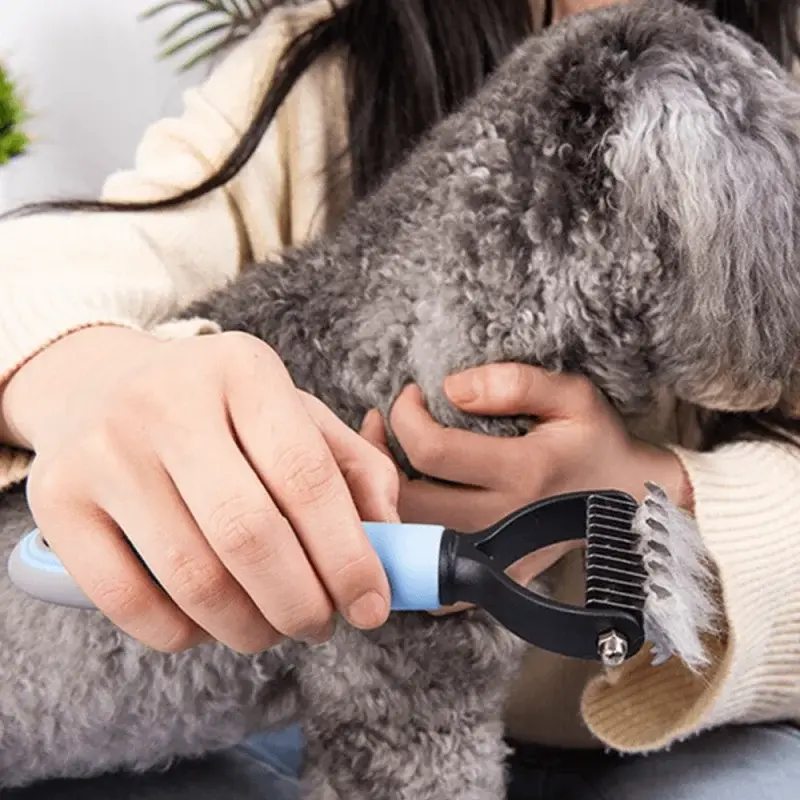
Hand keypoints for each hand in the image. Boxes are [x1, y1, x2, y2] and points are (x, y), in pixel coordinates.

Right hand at [2, 327, 396, 652]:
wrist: (98, 384)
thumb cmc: (216, 409)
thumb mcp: (291, 412)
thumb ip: (354, 467)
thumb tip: (389, 539)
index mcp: (242, 371)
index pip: (307, 477)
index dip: (349, 556)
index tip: (372, 607)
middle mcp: (167, 403)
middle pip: (249, 534)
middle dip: (301, 603)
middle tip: (321, 625)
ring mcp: (106, 451)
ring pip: (193, 578)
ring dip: (249, 627)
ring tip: (273, 627)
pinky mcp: (57, 500)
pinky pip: (128, 602)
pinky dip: (183, 634)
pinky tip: (210, 624)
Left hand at [362, 363, 690, 592]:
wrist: (625, 498)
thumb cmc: (594, 440)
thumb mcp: (572, 394)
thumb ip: (514, 382)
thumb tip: (450, 388)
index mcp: (523, 472)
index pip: (431, 451)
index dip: (405, 416)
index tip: (410, 394)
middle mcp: (504, 521)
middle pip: (407, 502)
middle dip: (376, 457)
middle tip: (378, 425)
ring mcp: (497, 560)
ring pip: (409, 541)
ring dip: (380, 499)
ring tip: (381, 458)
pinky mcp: (494, 581)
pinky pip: (429, 577)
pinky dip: (403, 547)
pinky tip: (400, 509)